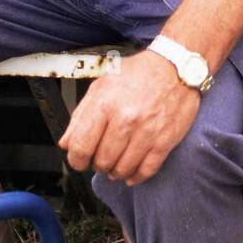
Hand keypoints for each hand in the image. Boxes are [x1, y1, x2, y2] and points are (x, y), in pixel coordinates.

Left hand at [58, 50, 200, 185]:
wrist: (175, 67)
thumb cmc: (138, 73)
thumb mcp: (101, 86)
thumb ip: (80, 115)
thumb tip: (66, 142)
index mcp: (105, 104)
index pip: (81, 147)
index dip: (76, 160)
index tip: (79, 160)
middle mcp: (125, 119)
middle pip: (102, 161)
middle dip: (97, 165)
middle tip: (100, 159)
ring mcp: (147, 131)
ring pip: (123, 169)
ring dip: (116, 172)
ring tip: (115, 164)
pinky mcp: (165, 140)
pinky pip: (147, 170)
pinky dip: (136, 176)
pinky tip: (131, 172)